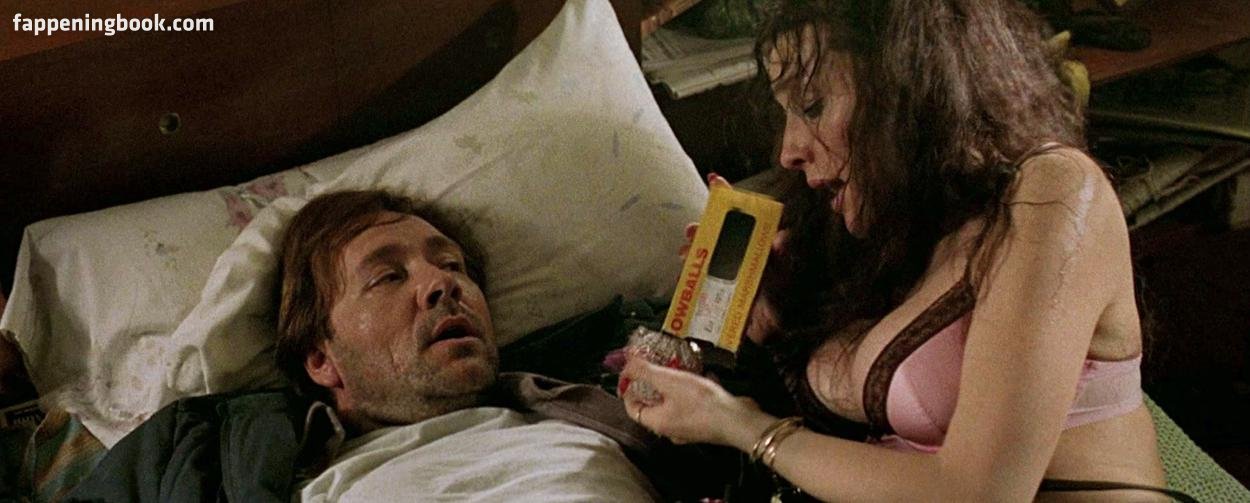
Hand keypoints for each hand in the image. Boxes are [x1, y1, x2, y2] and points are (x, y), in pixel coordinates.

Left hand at [620, 355, 768, 448]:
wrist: (739, 421)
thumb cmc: (702, 403)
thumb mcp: (669, 381)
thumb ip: (645, 371)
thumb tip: (626, 362)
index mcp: (656, 423)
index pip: (632, 407)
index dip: (628, 388)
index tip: (631, 371)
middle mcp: (670, 429)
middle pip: (653, 405)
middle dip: (653, 383)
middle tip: (655, 364)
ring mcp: (688, 428)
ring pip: (673, 403)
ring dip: (674, 385)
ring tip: (678, 366)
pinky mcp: (705, 423)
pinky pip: (692, 404)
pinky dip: (693, 390)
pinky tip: (703, 375)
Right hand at [678, 173, 787, 343]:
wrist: (777, 333)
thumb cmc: (784, 300)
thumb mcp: (785, 274)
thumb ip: (782, 256)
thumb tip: (780, 238)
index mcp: (754, 245)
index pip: (740, 215)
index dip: (725, 196)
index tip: (714, 179)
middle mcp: (737, 255)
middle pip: (715, 233)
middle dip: (702, 228)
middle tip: (692, 230)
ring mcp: (725, 273)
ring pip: (704, 254)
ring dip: (693, 250)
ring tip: (685, 251)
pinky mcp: (716, 292)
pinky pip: (698, 279)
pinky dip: (690, 274)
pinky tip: (685, 273)